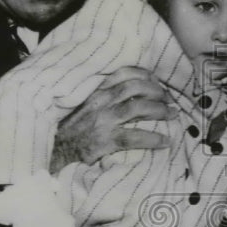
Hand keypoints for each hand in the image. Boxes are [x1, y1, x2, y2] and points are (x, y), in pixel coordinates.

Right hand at [51, 66, 176, 170]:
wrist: (54, 152)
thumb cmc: (70, 131)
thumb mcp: (83, 108)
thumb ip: (101, 99)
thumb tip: (127, 96)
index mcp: (95, 92)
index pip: (122, 74)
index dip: (143, 74)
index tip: (156, 80)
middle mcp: (100, 102)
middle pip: (135, 88)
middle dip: (157, 91)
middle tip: (169, 100)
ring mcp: (103, 121)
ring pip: (138, 108)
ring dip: (160, 110)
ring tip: (173, 115)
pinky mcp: (105, 141)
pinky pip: (135, 137)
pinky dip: (153, 138)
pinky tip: (165, 141)